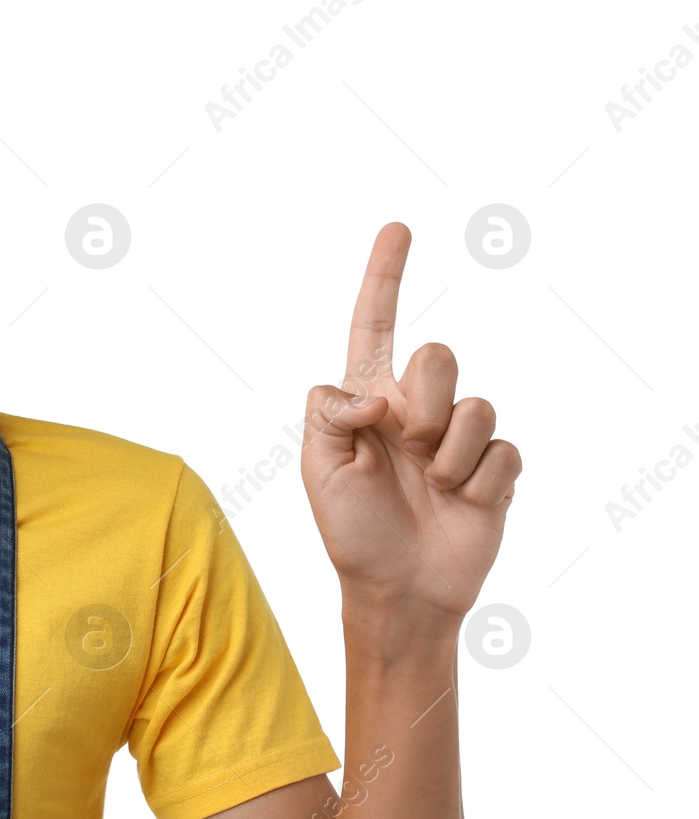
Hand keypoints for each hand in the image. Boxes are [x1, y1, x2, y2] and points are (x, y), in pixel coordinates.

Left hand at [300, 222, 521, 617]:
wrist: (397, 590)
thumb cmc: (351, 530)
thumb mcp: (317, 469)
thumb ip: (329, 411)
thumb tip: (375, 392)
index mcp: (369, 400)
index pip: (376, 326)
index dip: (386, 276)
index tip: (399, 228)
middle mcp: (416, 409)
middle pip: (438, 356)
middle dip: (423, 401)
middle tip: (406, 451)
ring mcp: (458, 438)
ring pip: (477, 404)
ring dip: (449, 453)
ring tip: (431, 487)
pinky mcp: (495, 468)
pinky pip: (502, 449)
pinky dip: (479, 481)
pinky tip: (461, 504)